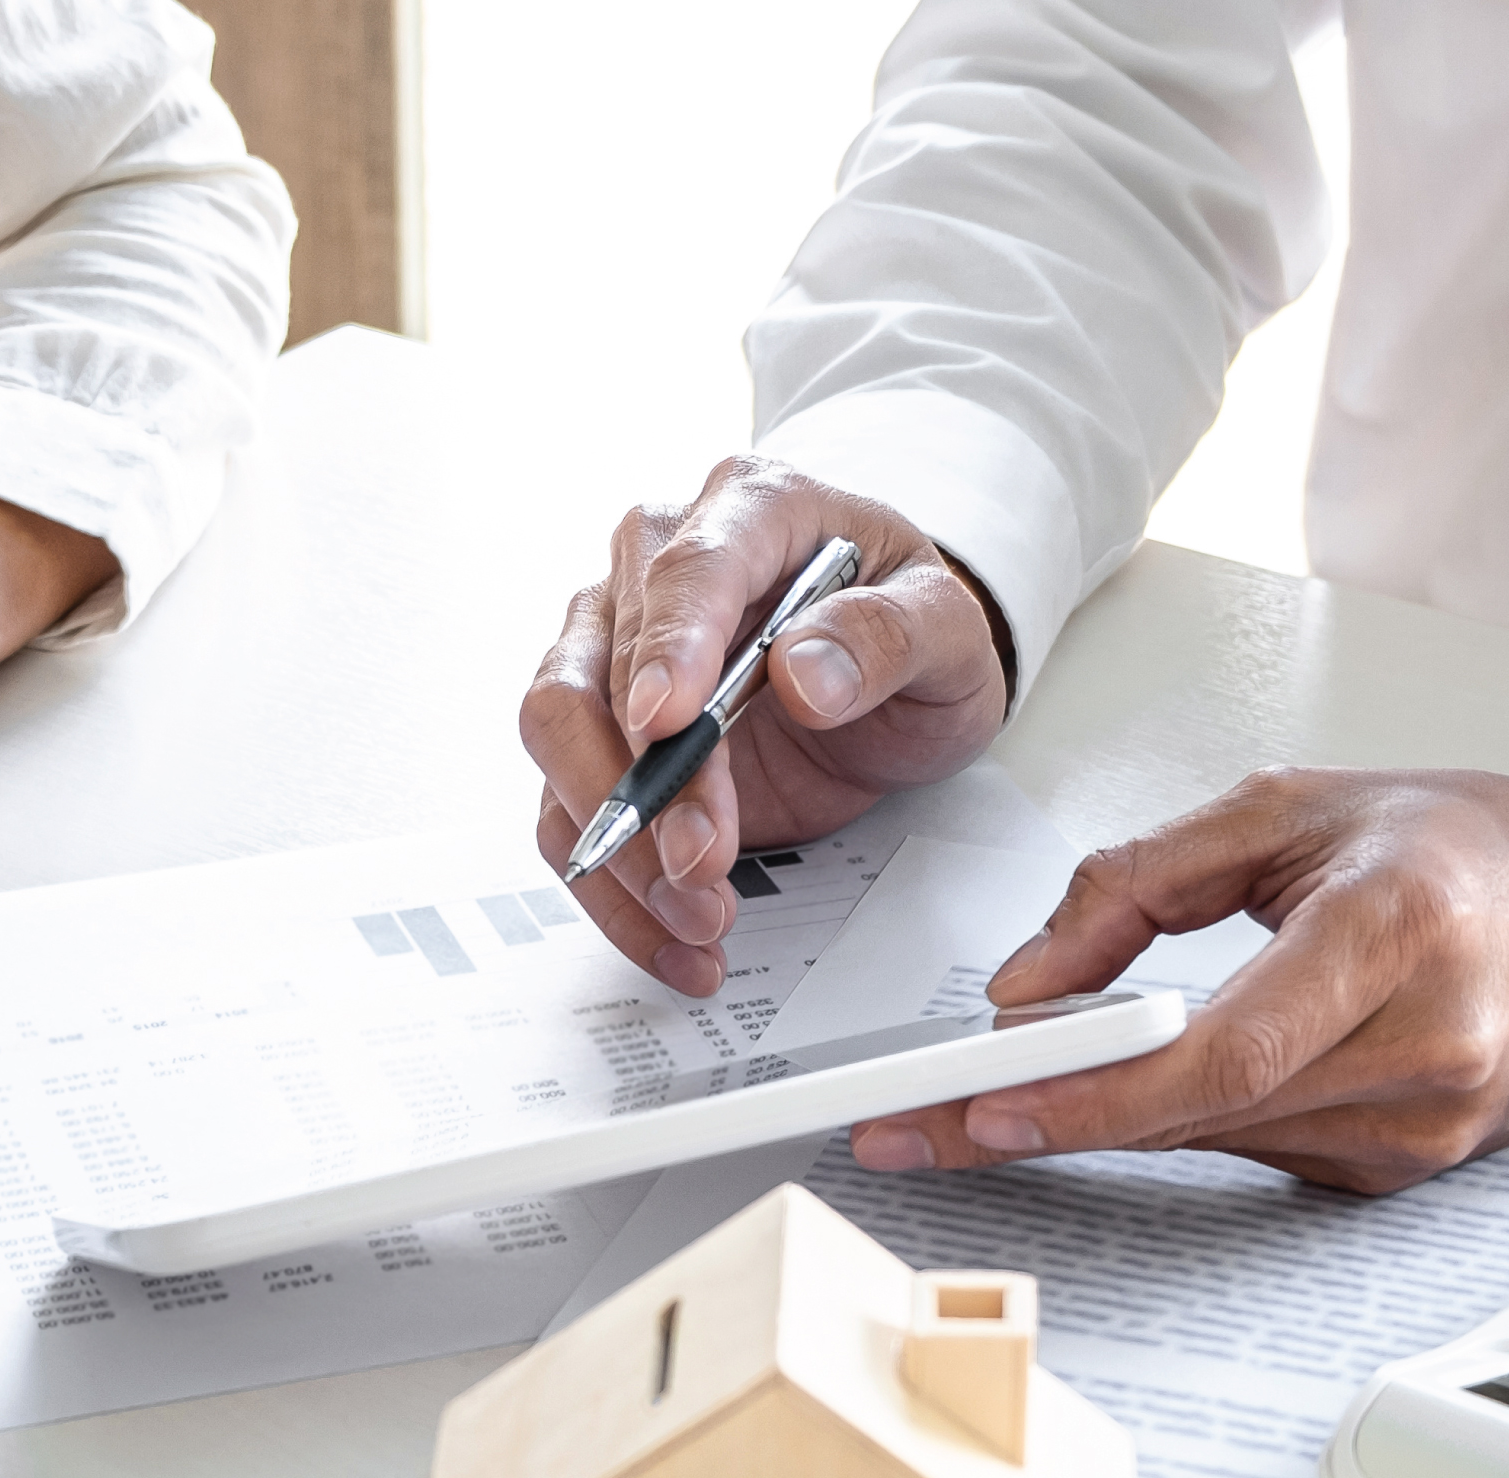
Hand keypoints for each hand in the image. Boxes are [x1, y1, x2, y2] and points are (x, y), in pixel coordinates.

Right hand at [522, 457, 1008, 996]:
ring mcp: (617, 648)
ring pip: (560, 743)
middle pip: (593, 672)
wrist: (897, 676)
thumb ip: (891, 636)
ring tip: (701, 914)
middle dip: (644, 786)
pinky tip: (675, 936)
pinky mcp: (606, 732)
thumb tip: (805, 670)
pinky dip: (616, 886)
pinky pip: (573, 809)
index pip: (686, 570)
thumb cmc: (911, 630)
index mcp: (750, 510)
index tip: (668, 725)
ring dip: (621, 845)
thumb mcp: (948, 630)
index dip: (669, 649)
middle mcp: (658, 568)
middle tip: (702, 862)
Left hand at [846, 767, 1508, 1191]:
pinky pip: (1255, 1154)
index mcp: (1397, 932)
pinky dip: (1181, 1124)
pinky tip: (1138, 1090)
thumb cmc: (1464, 851)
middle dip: (1042, 1119)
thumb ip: (1135, 885)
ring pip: (1212, 1144)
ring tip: (992, 1098)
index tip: (983, 1101)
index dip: (1094, 1091)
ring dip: (1098, 1125)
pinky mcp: (1407, 1172)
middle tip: (911, 1122)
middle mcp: (1423, 1049)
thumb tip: (1023, 987)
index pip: (1223, 1050)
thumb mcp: (1287, 809)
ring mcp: (1423, 1129)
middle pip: (1197, 1114)